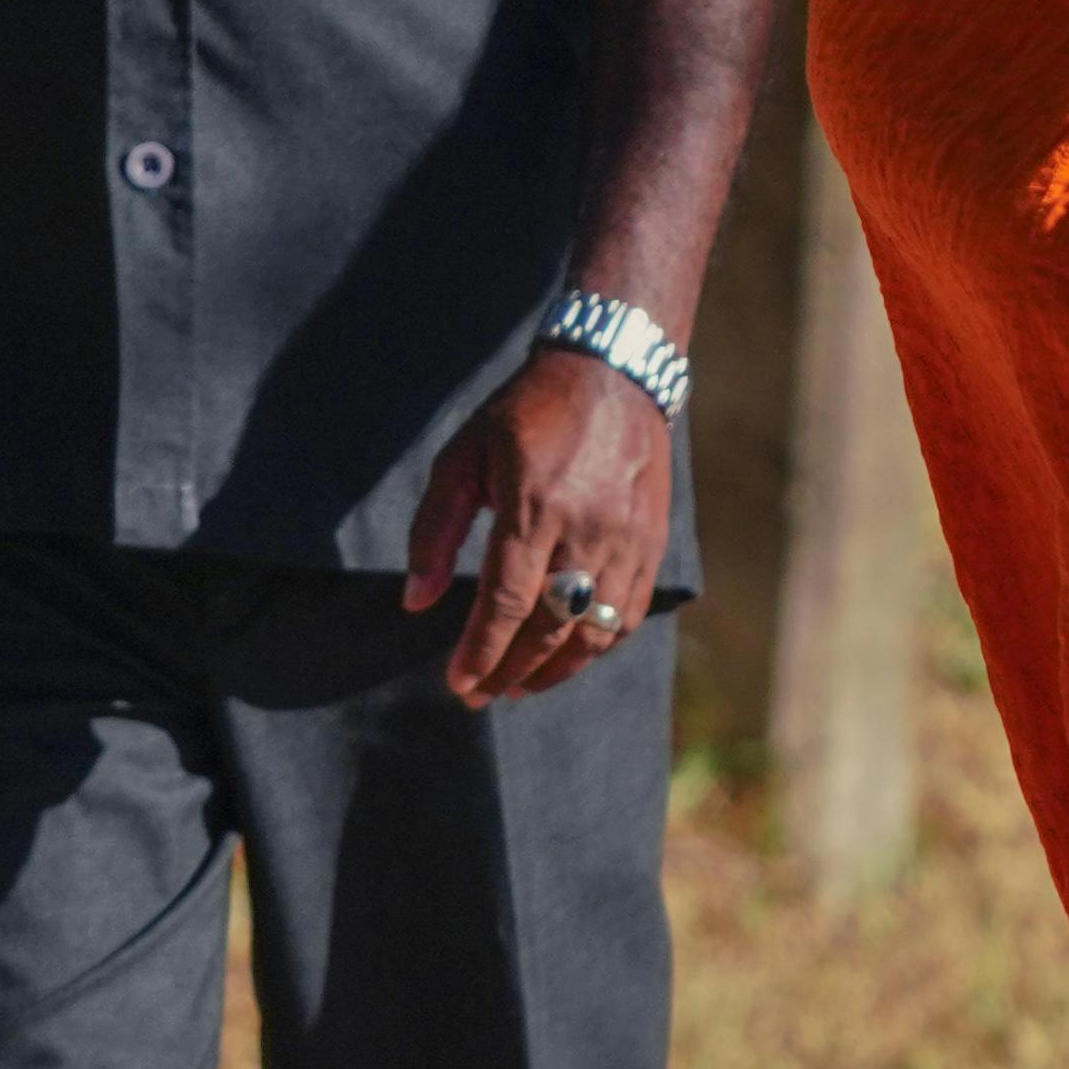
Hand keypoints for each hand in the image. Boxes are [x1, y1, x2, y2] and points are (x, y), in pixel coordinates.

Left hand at [402, 343, 678, 706]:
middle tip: (481, 695)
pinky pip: (629, 611)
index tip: (459, 684)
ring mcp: (627, 538)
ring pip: (595, 629)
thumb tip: (416, 602)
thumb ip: (434, 531)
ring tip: (522, 686)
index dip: (480, 652)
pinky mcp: (652, 540)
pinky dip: (600, 643)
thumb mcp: (462, 458)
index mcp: (534, 507)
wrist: (612, 373)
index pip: (506, 603)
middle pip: (550, 627)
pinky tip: (571, 653)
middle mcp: (586, 530)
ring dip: (557, 668)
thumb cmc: (524, 413)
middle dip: (511, 671)